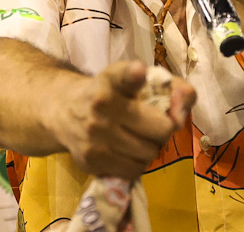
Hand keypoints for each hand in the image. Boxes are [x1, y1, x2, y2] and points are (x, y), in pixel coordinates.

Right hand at [50, 61, 194, 179]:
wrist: (63, 111)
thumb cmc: (110, 93)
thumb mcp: (135, 78)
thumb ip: (170, 88)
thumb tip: (181, 118)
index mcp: (113, 79)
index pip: (124, 76)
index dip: (134, 75)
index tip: (138, 72)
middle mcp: (101, 106)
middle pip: (160, 129)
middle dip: (163, 129)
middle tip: (153, 125)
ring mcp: (95, 136)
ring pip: (149, 153)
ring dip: (150, 148)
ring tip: (139, 138)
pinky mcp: (91, 160)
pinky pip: (134, 170)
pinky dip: (136, 163)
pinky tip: (127, 151)